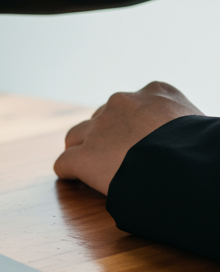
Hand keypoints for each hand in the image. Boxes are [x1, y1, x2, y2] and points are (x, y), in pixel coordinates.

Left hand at [53, 81, 200, 193]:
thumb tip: (189, 138)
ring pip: (77, 135)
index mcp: (157, 92)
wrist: (192, 167)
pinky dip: (69, 171)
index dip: (135, 123)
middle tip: (118, 157)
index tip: (142, 140)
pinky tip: (75, 179)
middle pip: (104, 117)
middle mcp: (123, 102)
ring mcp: (100, 128)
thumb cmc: (207, 150)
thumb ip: (186, 126)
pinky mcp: (86, 156)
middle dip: (108, 135)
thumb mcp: (203, 126)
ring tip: (91, 167)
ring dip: (82, 149)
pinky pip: (65, 162)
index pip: (136, 101)